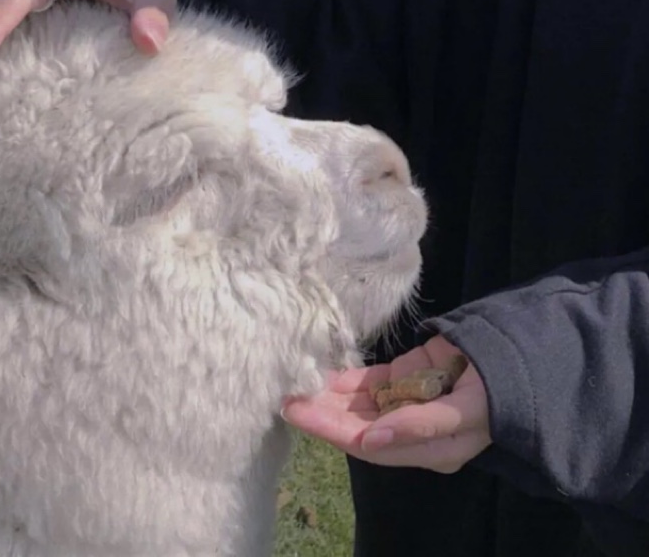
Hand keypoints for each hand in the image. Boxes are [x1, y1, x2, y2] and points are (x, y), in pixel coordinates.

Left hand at [281, 335, 491, 473]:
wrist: (514, 353)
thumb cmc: (496, 391)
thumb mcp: (464, 415)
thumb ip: (420, 427)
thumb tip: (371, 441)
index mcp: (425, 448)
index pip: (367, 444)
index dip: (331, 431)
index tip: (299, 415)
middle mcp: (408, 428)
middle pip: (356, 424)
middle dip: (322, 414)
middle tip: (286, 400)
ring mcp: (405, 400)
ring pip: (358, 402)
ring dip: (328, 396)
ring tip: (295, 385)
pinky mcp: (405, 375)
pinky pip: (368, 380)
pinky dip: (345, 378)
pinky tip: (322, 374)